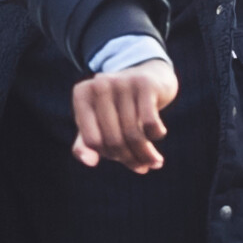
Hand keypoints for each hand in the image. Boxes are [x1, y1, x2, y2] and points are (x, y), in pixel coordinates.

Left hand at [71, 57, 178, 173]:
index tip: (120, 158)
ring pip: (133, 134)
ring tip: (155, 162)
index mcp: (82, 95)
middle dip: (129, 158)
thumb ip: (85, 144)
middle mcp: (100, 85)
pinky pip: (150, 123)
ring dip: (146, 154)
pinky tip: (159, 134)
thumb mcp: (98, 122)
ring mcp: (122, 82)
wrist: (151, 75)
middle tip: (142, 166)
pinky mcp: (145, 84)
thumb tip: (89, 162)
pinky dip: (156, 135)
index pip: (92, 141)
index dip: (108, 155)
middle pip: (113, 140)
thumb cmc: (120, 106)